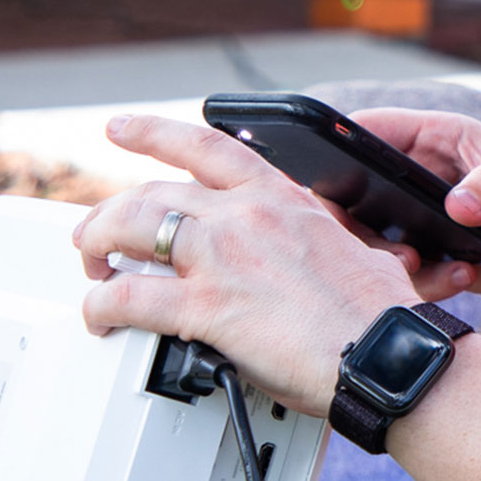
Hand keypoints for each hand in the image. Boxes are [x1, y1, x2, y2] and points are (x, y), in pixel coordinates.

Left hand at [73, 112, 418, 415]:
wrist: (388, 352)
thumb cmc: (379, 314)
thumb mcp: (353, 246)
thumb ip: (318, 235)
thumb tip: (319, 243)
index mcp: (279, 198)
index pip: (205, 145)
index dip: (152, 132)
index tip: (122, 128)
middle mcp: (244, 216)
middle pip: (150, 192)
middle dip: (110, 213)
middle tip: (96, 235)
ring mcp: (223, 257)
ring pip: (129, 229)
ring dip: (97, 249)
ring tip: (92, 272)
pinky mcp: (207, 307)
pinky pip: (129, 297)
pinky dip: (102, 307)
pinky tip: (100, 319)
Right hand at [345, 107, 480, 310]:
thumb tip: (457, 204)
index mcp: (437, 137)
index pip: (369, 129)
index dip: (336, 144)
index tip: (325, 173)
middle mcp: (420, 176)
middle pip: (352, 189)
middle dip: (350, 219)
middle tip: (379, 241)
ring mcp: (421, 219)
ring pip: (368, 238)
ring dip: (383, 257)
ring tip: (416, 264)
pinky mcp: (431, 257)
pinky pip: (403, 272)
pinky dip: (423, 281)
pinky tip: (464, 278)